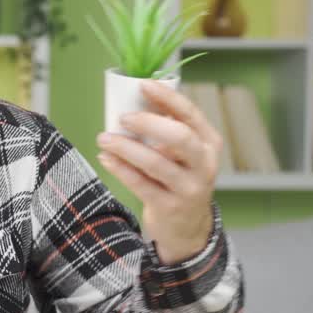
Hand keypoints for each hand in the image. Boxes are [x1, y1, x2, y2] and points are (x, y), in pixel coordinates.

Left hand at [95, 80, 218, 264]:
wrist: (188, 228)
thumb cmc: (180, 179)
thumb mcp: (185, 154)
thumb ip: (168, 129)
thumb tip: (136, 99)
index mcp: (208, 144)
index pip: (190, 114)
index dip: (167, 97)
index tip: (143, 84)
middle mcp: (204, 165)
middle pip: (179, 137)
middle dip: (149, 123)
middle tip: (123, 117)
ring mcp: (189, 188)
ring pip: (156, 163)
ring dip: (126, 148)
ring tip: (104, 138)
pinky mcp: (169, 207)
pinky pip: (141, 184)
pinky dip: (121, 169)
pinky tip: (106, 158)